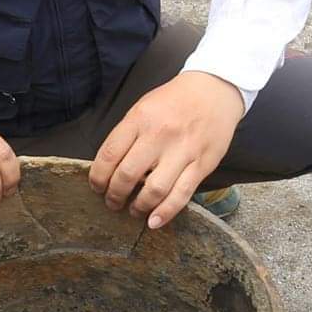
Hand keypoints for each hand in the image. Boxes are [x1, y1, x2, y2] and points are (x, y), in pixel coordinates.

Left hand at [90, 71, 243, 229]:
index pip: (109, 154)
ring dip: (138, 207)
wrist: (214, 90)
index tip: (97, 187)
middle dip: (114, 195)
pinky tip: (154, 221)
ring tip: (133, 210)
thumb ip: (127, 134)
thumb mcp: (143, 108)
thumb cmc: (174, 100)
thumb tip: (109, 167)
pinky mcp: (202, 165)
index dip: (98, 177)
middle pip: (127, 175)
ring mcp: (183, 151)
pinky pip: (181, 194)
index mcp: (140, 119)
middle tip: (112, 202)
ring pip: (154, 189)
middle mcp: (160, 135)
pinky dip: (165, 212)